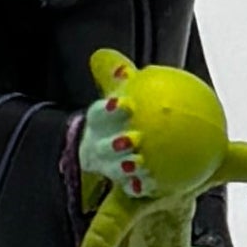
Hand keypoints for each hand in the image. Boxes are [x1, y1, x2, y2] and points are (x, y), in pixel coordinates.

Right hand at [78, 80, 157, 200]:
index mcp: (98, 122)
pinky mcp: (119, 184)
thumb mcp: (120, 93)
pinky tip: (149, 185)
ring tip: (137, 164)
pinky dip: (136, 186)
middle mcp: (98, 144)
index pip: (99, 114)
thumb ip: (117, 77)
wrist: (116, 148)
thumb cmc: (120, 116)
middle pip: (101, 146)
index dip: (108, 110)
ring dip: (122, 167)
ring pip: (111, 168)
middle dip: (113, 144)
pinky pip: (126, 188)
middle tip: (131, 140)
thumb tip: (108, 58)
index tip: (124, 104)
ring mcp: (106, 166)